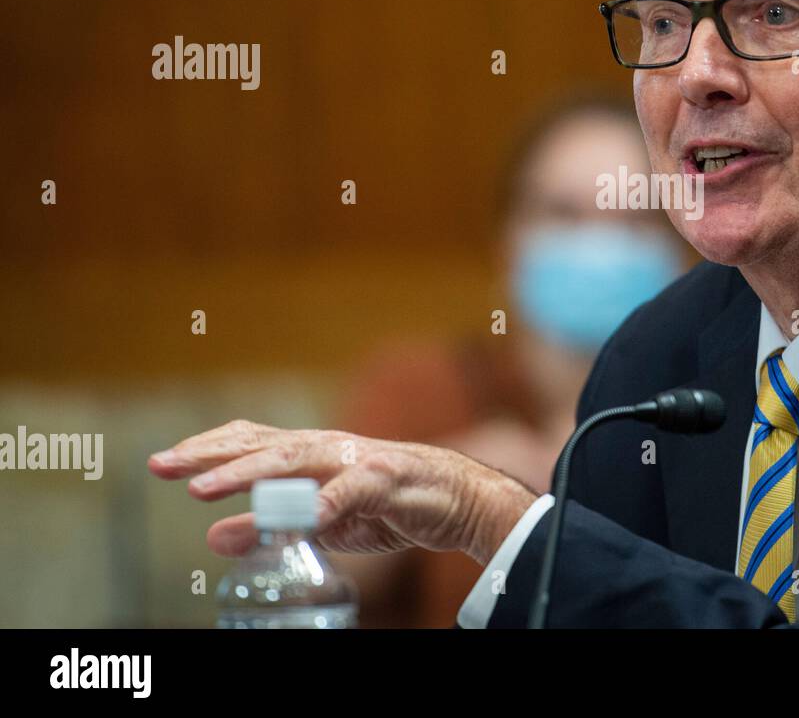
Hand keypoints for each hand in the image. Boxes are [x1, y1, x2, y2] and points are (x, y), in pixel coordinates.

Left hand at [147, 419, 539, 563]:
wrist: (457, 497)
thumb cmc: (387, 504)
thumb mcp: (321, 523)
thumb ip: (270, 525)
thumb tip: (214, 537)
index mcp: (311, 453)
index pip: (250, 441)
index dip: (207, 449)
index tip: (162, 461)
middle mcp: (329, 448)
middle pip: (262, 445)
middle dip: (211, 456)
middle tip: (164, 466)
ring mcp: (357, 461)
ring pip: (296, 461)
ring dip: (248, 475)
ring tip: (206, 490)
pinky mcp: (386, 482)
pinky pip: (351, 492)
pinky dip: (324, 502)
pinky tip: (300, 516)